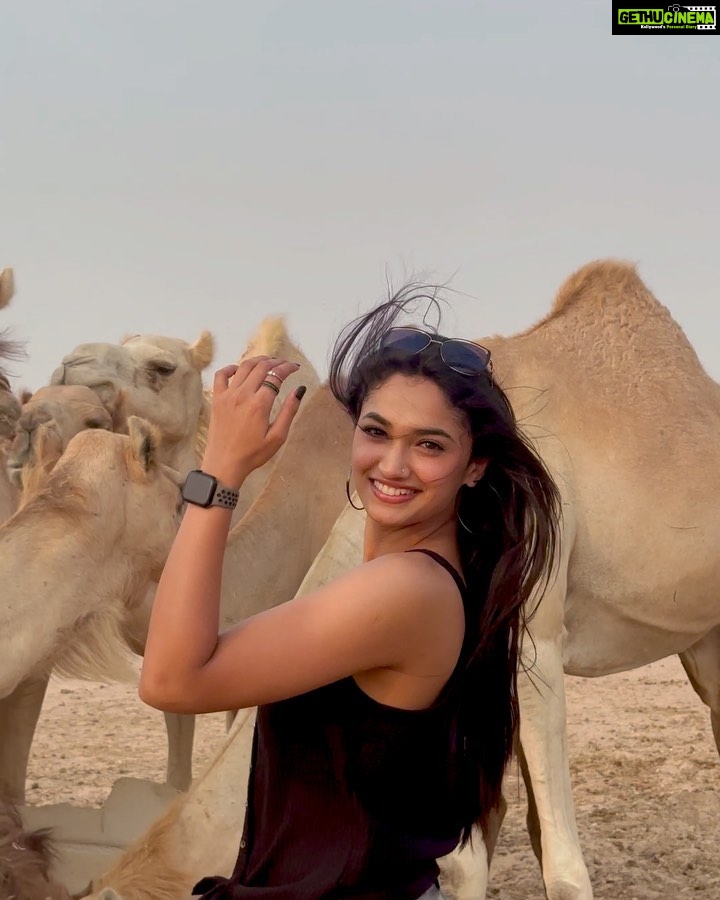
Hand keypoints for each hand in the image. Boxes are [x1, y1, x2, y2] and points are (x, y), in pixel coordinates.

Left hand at [201, 356, 304, 487]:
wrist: (224, 464)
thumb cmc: (253, 454)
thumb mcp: (277, 437)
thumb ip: (288, 411)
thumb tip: (299, 391)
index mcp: (259, 404)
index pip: (276, 376)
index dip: (287, 368)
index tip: (295, 367)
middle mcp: (243, 395)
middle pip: (261, 368)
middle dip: (275, 362)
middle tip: (284, 364)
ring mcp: (227, 395)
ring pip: (243, 367)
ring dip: (257, 361)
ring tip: (268, 362)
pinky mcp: (216, 399)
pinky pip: (221, 376)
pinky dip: (231, 368)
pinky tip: (239, 370)